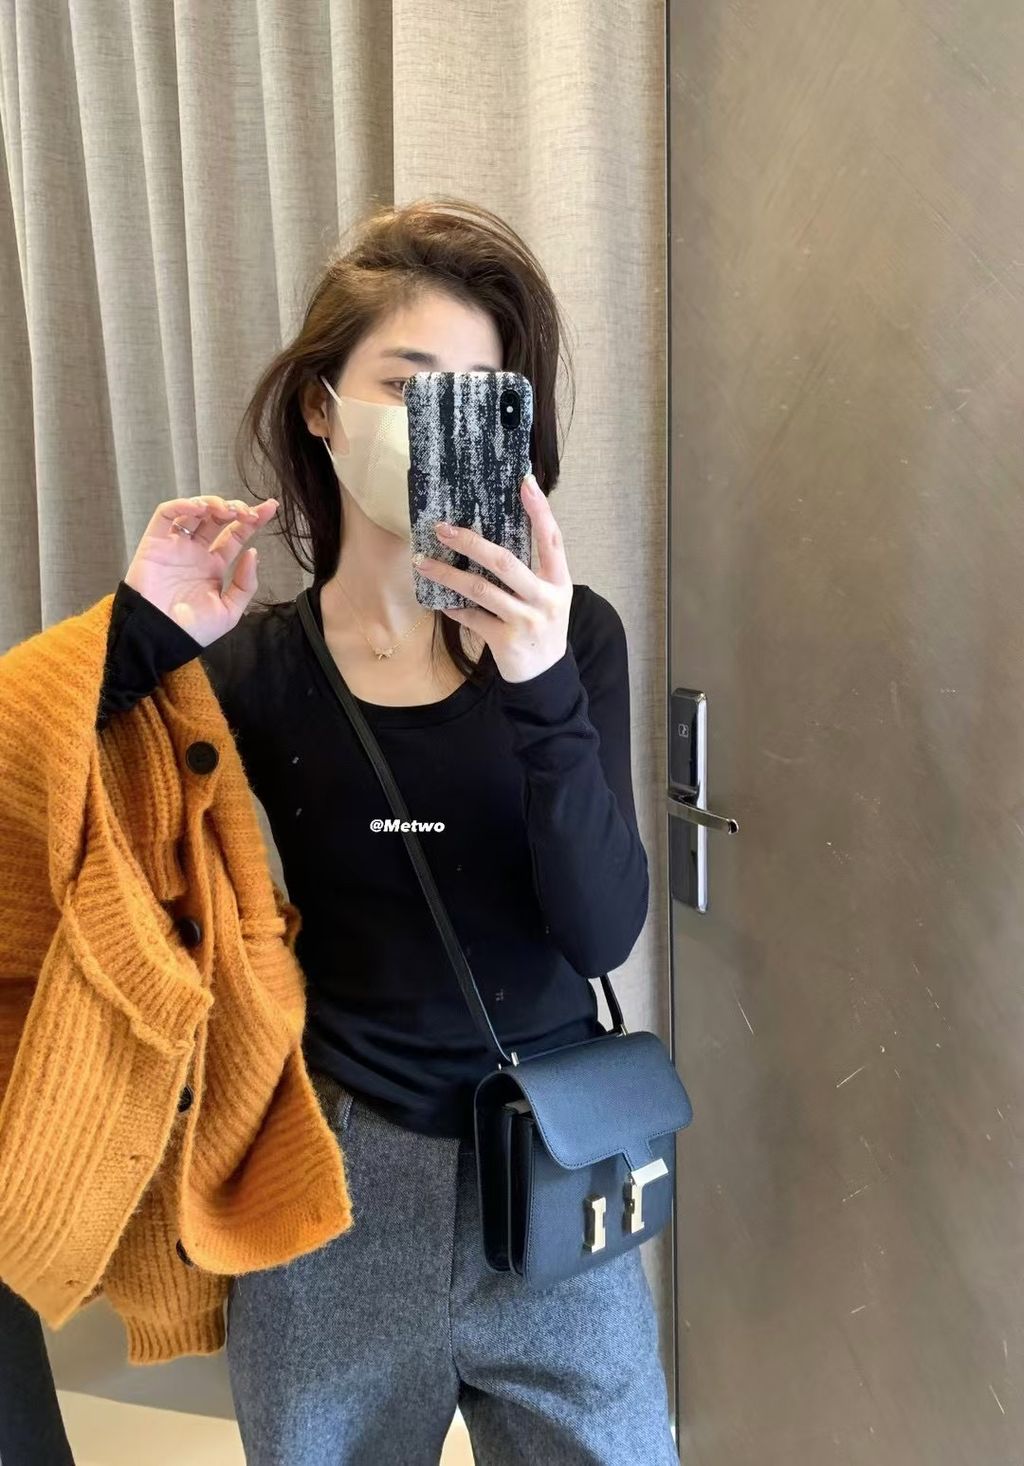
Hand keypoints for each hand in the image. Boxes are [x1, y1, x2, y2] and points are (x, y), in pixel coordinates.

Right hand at [124, 494, 278, 646]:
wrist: (161, 638)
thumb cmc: (192, 630)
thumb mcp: (230, 611)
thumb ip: (245, 583)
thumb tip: (253, 553)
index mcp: (214, 566)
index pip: (235, 535)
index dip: (252, 520)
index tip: (270, 508)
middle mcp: (196, 552)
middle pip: (217, 519)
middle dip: (235, 508)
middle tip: (247, 513)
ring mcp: (175, 546)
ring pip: (193, 511)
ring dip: (212, 503)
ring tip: (226, 510)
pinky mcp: (154, 543)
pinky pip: (165, 515)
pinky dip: (182, 505)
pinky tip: (199, 508)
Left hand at [413, 474, 571, 682]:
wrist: (546, 677)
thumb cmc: (541, 628)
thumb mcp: (547, 598)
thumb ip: (530, 572)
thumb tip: (488, 539)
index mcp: (559, 582)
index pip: (552, 538)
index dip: (540, 510)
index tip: (525, 482)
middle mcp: (545, 599)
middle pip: (504, 562)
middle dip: (470, 542)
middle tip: (443, 528)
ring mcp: (525, 621)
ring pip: (480, 590)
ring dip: (447, 574)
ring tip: (423, 562)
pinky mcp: (506, 641)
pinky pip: (471, 617)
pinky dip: (452, 607)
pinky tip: (437, 598)